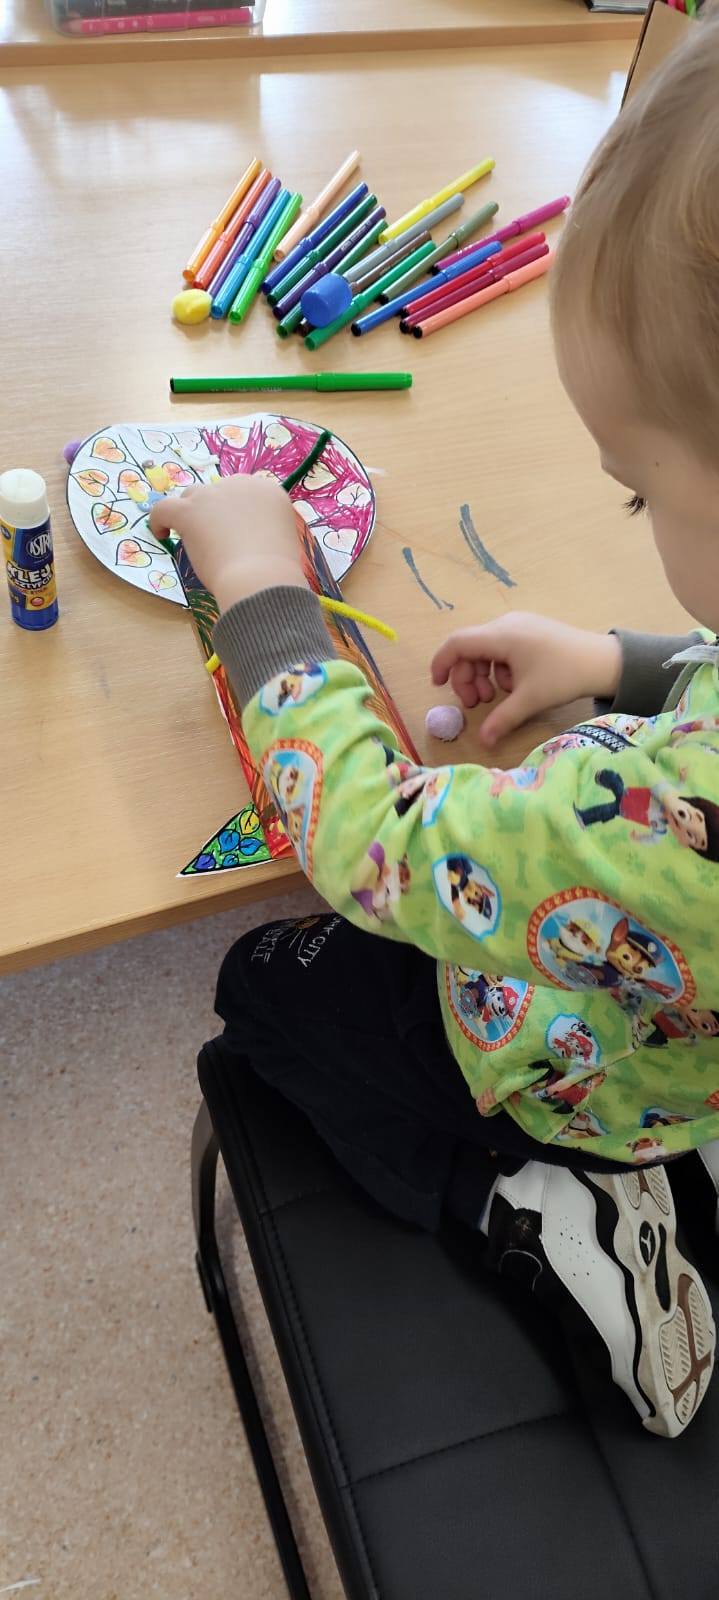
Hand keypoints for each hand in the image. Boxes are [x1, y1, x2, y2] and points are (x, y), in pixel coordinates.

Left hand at [148, 474, 306, 610]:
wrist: (262, 580)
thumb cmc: (276, 571)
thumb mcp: (280, 541)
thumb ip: (265, 531)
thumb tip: (249, 538)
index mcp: (268, 491)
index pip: (245, 493)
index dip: (237, 511)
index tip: (233, 530)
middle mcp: (242, 484)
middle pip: (219, 492)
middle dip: (215, 510)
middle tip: (214, 537)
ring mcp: (213, 495)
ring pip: (193, 496)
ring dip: (191, 513)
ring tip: (189, 535)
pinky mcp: (189, 510)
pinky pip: (164, 508)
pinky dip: (159, 520)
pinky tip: (161, 534)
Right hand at [431, 612, 621, 747]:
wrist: (603, 661)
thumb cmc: (564, 676)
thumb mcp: (530, 700)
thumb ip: (502, 720)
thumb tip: (483, 743)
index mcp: (502, 636)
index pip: (457, 643)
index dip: (442, 663)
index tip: (437, 684)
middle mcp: (506, 625)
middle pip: (470, 648)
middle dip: (467, 677)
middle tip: (477, 704)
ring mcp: (519, 625)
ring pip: (486, 649)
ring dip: (484, 675)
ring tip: (498, 697)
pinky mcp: (530, 630)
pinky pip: (502, 648)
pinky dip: (500, 668)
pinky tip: (517, 685)